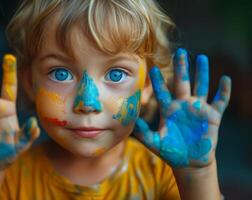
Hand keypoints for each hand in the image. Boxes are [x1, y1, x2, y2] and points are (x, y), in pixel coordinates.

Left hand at [134, 48, 230, 167]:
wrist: (189, 162)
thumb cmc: (171, 152)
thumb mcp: (155, 143)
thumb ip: (143, 133)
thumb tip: (131, 123)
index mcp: (169, 110)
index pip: (162, 92)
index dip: (158, 81)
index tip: (152, 69)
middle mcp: (183, 106)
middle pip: (182, 82)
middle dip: (181, 67)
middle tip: (179, 51)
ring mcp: (198, 109)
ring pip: (201, 87)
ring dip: (202, 73)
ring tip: (201, 57)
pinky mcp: (213, 116)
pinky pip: (220, 101)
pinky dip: (224, 91)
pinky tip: (225, 79)